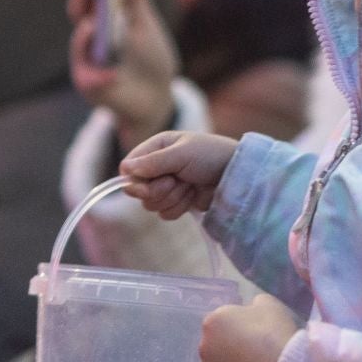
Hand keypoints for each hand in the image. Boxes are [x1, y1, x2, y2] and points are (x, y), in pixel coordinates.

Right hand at [68, 0, 177, 150]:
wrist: (155, 99)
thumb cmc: (150, 58)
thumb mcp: (146, 23)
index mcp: (106, 11)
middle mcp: (91, 30)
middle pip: (82, 2)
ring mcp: (87, 56)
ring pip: (80, 37)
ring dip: (87, 24)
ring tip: (95, 19)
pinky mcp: (90, 83)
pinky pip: (91, 75)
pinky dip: (101, 73)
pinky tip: (111, 71)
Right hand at [119, 131, 237, 219]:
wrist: (236, 175)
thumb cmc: (211, 155)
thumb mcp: (182, 154)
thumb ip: (153, 162)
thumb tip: (125, 168)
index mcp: (156, 148)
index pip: (128, 168)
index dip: (134, 181)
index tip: (145, 187)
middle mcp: (158, 167)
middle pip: (138, 191)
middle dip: (158, 190)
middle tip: (176, 181)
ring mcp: (167, 186)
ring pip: (151, 204)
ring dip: (172, 198)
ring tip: (189, 186)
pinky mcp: (177, 202)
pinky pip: (165, 213)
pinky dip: (179, 207)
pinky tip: (193, 196)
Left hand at [200, 295, 301, 361]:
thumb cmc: (275, 334)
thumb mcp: (269, 305)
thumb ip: (254, 304)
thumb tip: (251, 311)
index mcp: (213, 322)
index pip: (224, 320)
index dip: (242, 325)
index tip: (258, 332)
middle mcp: (204, 347)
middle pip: (219, 343)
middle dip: (233, 345)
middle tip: (257, 350)